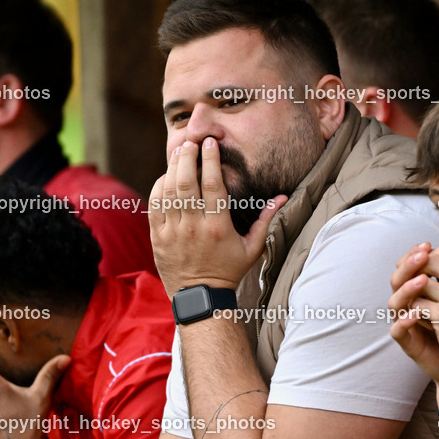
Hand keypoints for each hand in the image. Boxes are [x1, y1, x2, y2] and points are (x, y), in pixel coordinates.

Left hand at [149, 138, 286, 298]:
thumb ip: (265, 220)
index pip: (213, 185)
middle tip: (190, 142)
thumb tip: (282, 197)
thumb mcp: (252, 248)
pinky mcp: (158, 237)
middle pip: (186, 182)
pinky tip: (166, 176)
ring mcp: (173, 232)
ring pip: (169, 191)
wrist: (200, 296)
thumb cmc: (229, 271)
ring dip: (172, 168)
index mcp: (218, 227)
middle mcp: (194, 227)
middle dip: (187, 157)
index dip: (210, 160)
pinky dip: (159, 187)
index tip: (210, 143)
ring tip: (179, 152)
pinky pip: (155, 205)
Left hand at [389, 244, 438, 385]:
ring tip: (413, 302)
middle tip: (410, 283)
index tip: (423, 269)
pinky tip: (415, 319)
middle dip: (417, 268)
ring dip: (412, 292)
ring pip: (421, 280)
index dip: (432, 255)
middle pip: (434, 259)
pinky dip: (412, 311)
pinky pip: (417, 303)